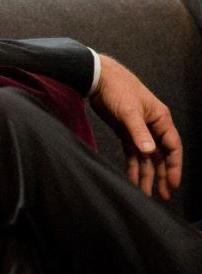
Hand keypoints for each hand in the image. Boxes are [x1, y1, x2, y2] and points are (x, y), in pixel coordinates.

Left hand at [90, 55, 181, 198]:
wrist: (99, 78)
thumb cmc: (119, 89)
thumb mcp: (130, 111)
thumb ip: (139, 132)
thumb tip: (149, 152)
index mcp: (161, 120)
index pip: (173, 147)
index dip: (174, 166)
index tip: (172, 183)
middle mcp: (153, 127)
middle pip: (161, 156)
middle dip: (162, 175)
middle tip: (164, 195)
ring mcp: (139, 130)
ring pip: (146, 157)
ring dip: (147, 174)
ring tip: (146, 193)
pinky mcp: (125, 132)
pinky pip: (132, 153)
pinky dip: (133, 166)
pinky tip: (132, 179)